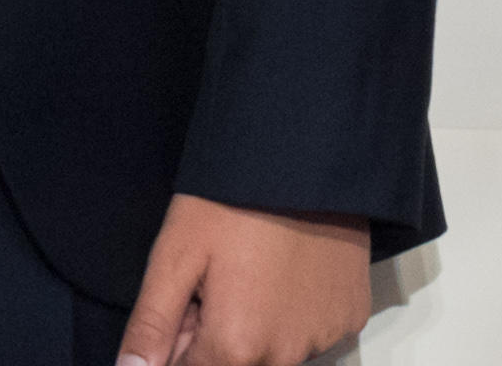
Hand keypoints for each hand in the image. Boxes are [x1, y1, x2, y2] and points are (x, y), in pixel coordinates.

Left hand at [118, 197, 371, 365]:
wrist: (308, 155)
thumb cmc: (234, 202)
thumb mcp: (177, 256)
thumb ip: (150, 327)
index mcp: (235, 348)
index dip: (179, 342)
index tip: (189, 301)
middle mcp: (284, 355)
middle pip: (234, 365)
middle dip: (218, 338)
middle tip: (220, 282)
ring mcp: (324, 337)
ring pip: (273, 353)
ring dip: (257, 329)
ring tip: (257, 273)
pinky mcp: (351, 315)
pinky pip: (313, 334)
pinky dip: (297, 315)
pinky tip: (292, 273)